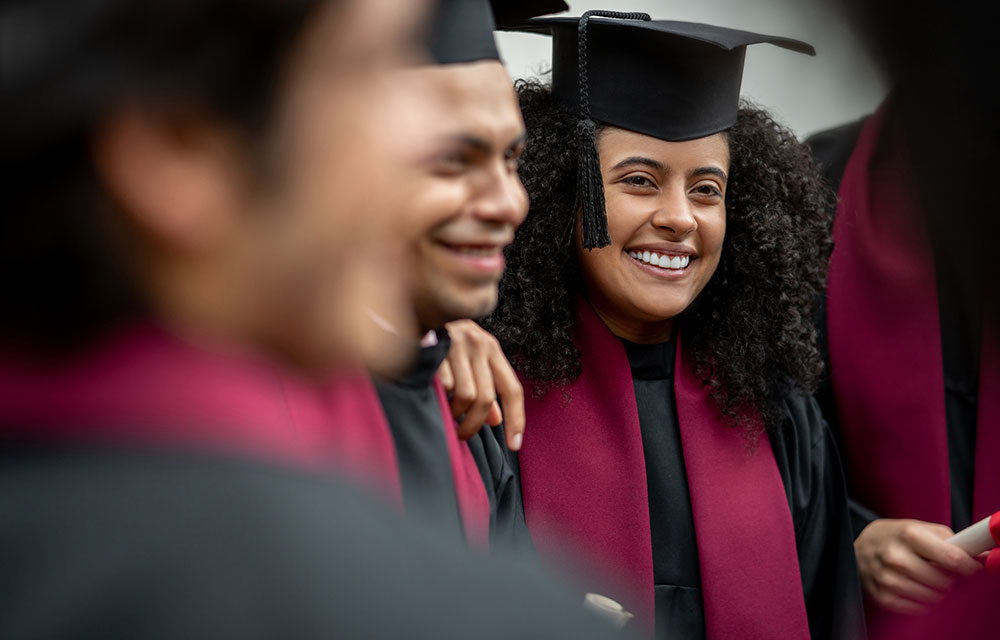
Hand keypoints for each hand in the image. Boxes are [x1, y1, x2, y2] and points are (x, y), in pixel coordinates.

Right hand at [437, 320, 524, 450]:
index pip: (512, 389)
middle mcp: (479, 344)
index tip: (515, 444)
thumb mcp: (470, 359)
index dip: (517, 419)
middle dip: (474, 424)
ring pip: (466, 395)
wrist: (415, 309)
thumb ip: (485, 387)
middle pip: (486, 398)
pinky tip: (434, 398)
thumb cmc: (445, 340)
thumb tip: (496, 420)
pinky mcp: (437, 347)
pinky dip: (440, 399)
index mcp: (491, 349)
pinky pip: (443, 386)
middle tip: (462, 435)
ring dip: (455, 413)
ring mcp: (458, 344)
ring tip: (446, 414)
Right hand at [855, 518, 981, 612]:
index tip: (972, 569)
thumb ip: (950, 540)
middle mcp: (896, 557)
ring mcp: (887, 579)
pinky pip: (918, 609)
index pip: (952, 558)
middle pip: (944, 581)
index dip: (968, 567)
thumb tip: (979, 556)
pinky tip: (917, 589)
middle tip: (944, 572)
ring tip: (929, 580)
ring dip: (937, 592)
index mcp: (908, 534)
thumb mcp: (918, 527)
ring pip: (933, 597)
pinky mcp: (882, 596)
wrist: (860, 548)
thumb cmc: (895, 537)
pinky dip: (923, 602)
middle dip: (950, 579)